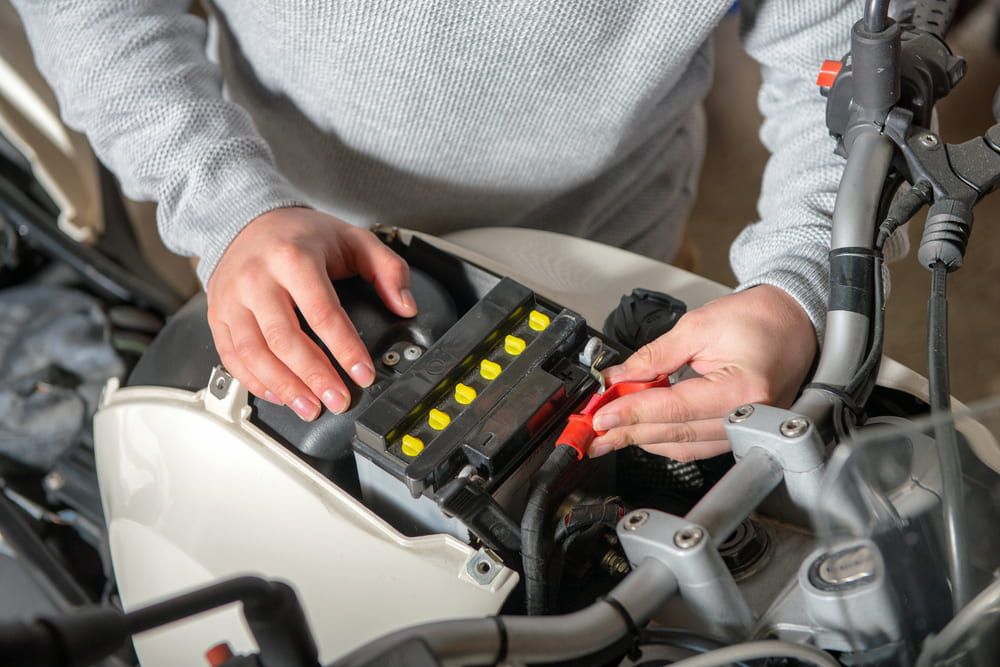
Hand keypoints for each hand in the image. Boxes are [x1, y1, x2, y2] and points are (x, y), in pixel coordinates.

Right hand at [206, 207, 415, 420]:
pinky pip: (231, 356)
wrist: (249, 220)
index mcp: (293, 257)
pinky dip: (254, 381)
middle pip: (284, 338)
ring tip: (310, 407)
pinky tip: (279, 394)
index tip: (363, 373)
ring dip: (284, 387)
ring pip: (253, 352)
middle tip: (337, 400)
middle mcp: (257, 278)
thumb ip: (387, 269)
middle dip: (313, 376)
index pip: (322, 311)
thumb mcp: (353, 239)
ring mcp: (232, 297)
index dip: (345, 348)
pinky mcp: (217, 314)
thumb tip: (405, 306)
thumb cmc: (302, 235)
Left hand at [588, 286, 815, 460]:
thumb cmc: (761, 319)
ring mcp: (746, 429)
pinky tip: (641, 431)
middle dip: (628, 432)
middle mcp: (748, 417)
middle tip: (593, 433)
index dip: (632, 412)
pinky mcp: (740, 431)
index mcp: (743, 390)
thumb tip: (620, 376)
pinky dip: (666, 438)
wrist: (794, 321)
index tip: (601, 415)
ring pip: (684, 445)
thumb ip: (655, 355)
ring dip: (643, 439)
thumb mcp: (699, 325)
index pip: (674, 408)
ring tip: (609, 434)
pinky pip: (697, 445)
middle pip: (675, 433)